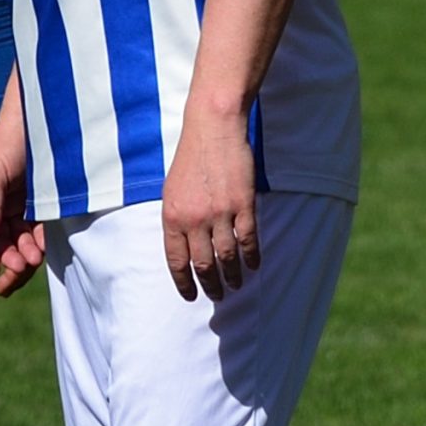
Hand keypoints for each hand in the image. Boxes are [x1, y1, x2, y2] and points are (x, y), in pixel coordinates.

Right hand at [0, 115, 44, 296]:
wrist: (42, 120)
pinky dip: (38, 242)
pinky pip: (36, 231)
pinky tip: (42, 248)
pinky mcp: (37, 205)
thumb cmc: (9, 141)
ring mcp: (16, 206)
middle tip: (19, 268)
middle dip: (8, 257)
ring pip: (18, 240)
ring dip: (24, 253)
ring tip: (33, 259)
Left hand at [161, 110, 258, 301]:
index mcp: (171, 217)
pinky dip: (251, 257)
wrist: (212, 129)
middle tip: (218, 295)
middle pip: (203, 265)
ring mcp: (220, 213)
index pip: (176, 261)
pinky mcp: (243, 205)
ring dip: (233, 276)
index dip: (184, 283)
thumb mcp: (171, 191)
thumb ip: (176, 221)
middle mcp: (194, 219)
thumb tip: (183, 249)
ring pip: (227, 257)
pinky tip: (254, 265)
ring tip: (236, 285)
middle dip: (211, 285)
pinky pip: (248, 240)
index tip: (191, 296)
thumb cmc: (190, 159)